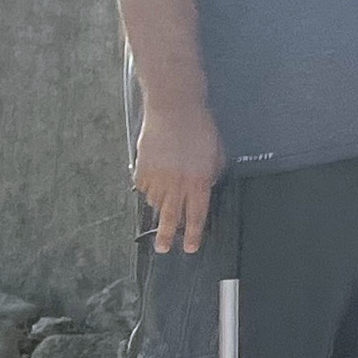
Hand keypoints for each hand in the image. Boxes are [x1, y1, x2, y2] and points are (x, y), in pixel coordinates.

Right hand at [133, 101, 223, 254]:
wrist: (174, 108)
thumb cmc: (200, 128)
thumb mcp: (216, 153)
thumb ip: (210, 174)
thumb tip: (205, 186)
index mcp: (199, 181)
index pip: (197, 215)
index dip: (194, 233)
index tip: (190, 247)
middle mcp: (177, 184)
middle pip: (172, 217)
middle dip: (168, 236)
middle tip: (163, 249)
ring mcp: (157, 178)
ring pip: (156, 203)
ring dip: (161, 206)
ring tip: (164, 202)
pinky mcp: (142, 169)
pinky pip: (144, 187)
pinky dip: (149, 188)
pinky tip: (155, 178)